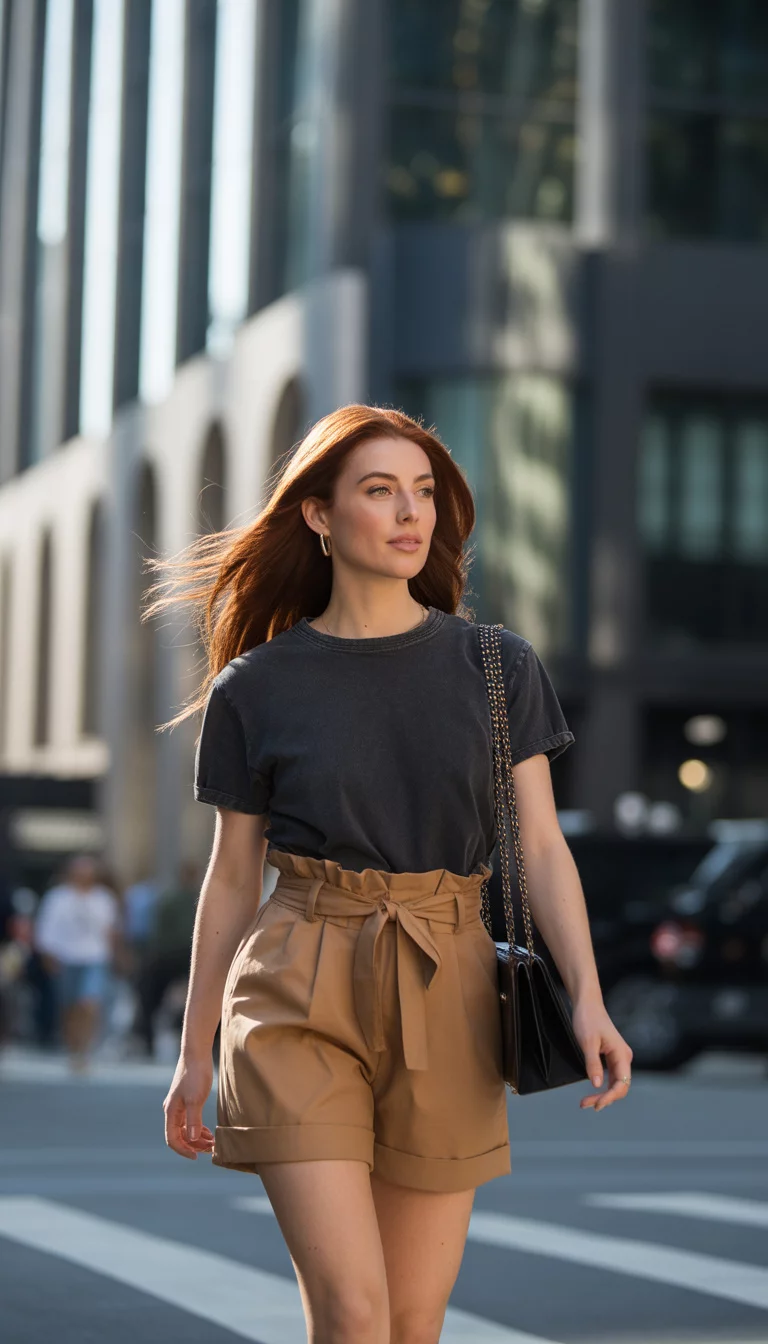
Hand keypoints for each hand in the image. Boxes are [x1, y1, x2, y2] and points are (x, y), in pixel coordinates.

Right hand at [163, 1055, 214, 1158]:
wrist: (196, 1053)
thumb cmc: (196, 1074)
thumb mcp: (196, 1098)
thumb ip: (194, 1120)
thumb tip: (193, 1139)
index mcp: (171, 1112)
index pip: (172, 1139)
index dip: (183, 1150)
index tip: (197, 1157)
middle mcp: (172, 1111)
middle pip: (179, 1136)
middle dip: (193, 1145)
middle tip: (210, 1150)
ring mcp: (179, 1106)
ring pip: (185, 1129)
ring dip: (197, 1138)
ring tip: (211, 1143)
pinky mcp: (187, 1100)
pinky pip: (189, 1121)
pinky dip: (198, 1129)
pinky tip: (208, 1132)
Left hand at [571, 995, 632, 1112]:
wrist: (587, 1004)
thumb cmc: (588, 1019)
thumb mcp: (588, 1042)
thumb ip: (593, 1064)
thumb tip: (597, 1085)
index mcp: (622, 1054)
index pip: (622, 1084)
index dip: (610, 1097)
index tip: (596, 1104)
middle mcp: (624, 1057)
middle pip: (620, 1086)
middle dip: (605, 1098)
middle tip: (586, 1104)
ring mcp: (618, 1057)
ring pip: (615, 1083)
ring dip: (603, 1095)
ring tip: (586, 1102)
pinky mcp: (611, 1057)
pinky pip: (611, 1076)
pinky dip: (602, 1086)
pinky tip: (593, 1091)